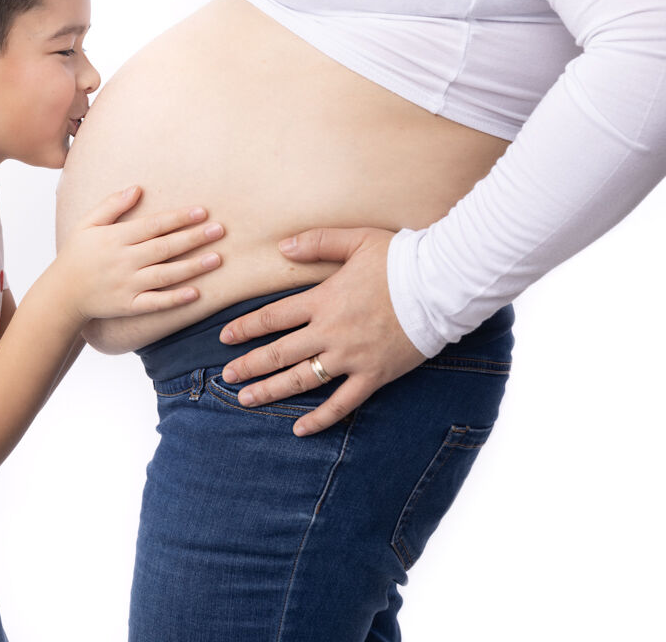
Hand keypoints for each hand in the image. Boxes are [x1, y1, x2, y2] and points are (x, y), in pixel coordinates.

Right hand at [57, 185, 224, 320]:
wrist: (62, 293)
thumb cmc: (77, 254)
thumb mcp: (87, 224)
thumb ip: (111, 205)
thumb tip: (137, 188)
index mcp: (116, 238)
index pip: (153, 225)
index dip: (179, 218)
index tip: (202, 212)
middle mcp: (124, 261)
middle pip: (165, 247)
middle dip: (193, 238)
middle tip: (220, 230)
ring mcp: (127, 285)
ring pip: (165, 275)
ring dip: (193, 266)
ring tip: (217, 258)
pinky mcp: (129, 305)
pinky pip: (156, 303)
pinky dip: (175, 299)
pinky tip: (196, 292)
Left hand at [219, 227, 425, 435]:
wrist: (442, 286)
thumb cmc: (400, 259)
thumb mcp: (356, 240)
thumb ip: (316, 242)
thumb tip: (282, 246)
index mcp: (323, 300)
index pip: (272, 318)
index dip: (245, 328)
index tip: (225, 338)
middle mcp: (331, 332)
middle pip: (279, 352)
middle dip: (249, 365)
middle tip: (227, 376)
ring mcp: (351, 357)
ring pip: (302, 379)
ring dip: (271, 391)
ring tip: (246, 400)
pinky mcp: (374, 375)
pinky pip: (342, 403)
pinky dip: (320, 418)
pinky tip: (300, 428)